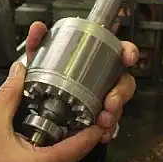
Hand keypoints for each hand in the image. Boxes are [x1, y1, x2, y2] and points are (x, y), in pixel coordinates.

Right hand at [0, 23, 137, 161]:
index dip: (92, 127)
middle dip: (68, 137)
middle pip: (70, 156)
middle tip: (64, 120)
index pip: (81, 144)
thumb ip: (10, 95)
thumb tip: (19, 72)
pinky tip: (30, 155)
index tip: (99, 115)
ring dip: (54, 153)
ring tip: (40, 136)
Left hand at [24, 22, 137, 142]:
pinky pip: (110, 126)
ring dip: (115, 113)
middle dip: (121, 92)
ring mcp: (101, 102)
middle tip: (110, 101)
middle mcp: (101, 82)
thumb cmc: (41, 82)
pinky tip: (102, 134)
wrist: (34, 113)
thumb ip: (37, 43)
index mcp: (93, 63)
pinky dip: (108, 131)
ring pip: (118, 106)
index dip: (128, 52)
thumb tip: (38, 27)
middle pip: (124, 83)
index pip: (118, 53)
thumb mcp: (37, 62)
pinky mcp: (97, 122)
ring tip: (103, 120)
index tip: (128, 57)